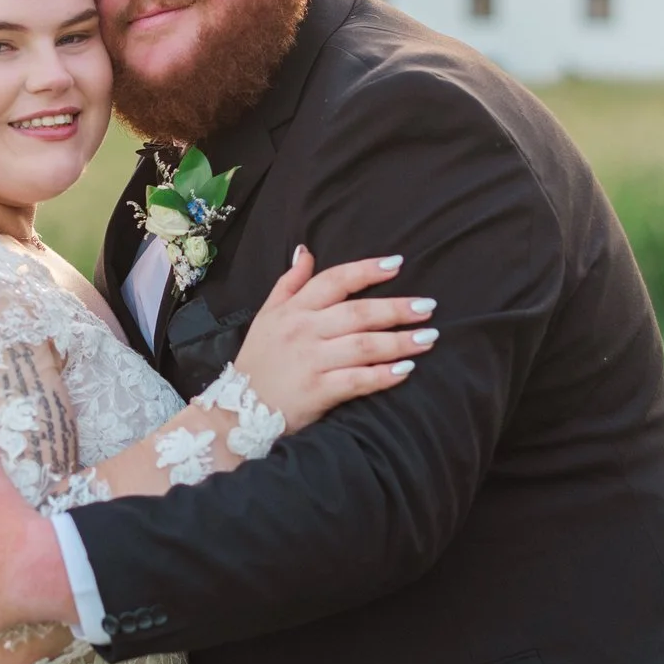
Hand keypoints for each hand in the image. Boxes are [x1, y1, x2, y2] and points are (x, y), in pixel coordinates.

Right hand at [233, 247, 435, 430]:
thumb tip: (306, 251)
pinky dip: (382, 375)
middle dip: (396, 308)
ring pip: (362, 345)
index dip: (367, 270)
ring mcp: (309, 361)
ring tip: (428, 337)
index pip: (334, 281)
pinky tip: (405, 370)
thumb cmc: (258, 362)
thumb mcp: (266, 316)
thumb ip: (289, 284)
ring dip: (399, 341)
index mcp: (292, 310)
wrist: (236, 412)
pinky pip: (356, 380)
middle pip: (357, 313)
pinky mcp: (316, 392)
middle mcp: (302, 331)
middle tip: (428, 306)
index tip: (398, 264)